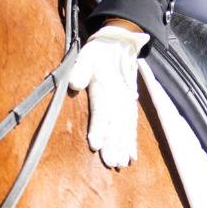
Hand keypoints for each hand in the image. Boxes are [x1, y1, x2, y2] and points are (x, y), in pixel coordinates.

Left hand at [68, 22, 148, 168]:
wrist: (120, 44)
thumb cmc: (99, 52)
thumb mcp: (86, 55)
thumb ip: (80, 69)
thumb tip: (74, 83)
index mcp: (106, 85)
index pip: (101, 109)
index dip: (98, 127)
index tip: (95, 144)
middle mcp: (118, 96)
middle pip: (116, 123)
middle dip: (113, 144)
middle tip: (111, 162)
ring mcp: (126, 102)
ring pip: (125, 127)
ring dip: (123, 145)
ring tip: (120, 163)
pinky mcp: (130, 106)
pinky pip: (133, 125)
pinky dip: (132, 141)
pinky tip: (131, 157)